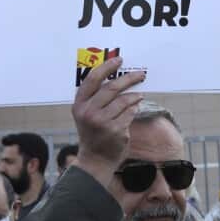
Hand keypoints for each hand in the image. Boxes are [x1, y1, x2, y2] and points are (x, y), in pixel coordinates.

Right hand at [71, 56, 145, 186]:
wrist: (95, 160)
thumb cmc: (93, 133)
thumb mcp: (87, 114)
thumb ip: (97, 98)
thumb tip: (118, 78)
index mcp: (79, 105)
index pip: (92, 80)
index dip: (107, 67)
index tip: (119, 60)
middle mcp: (88, 112)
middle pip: (112, 88)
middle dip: (128, 78)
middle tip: (139, 74)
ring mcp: (102, 122)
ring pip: (124, 101)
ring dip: (134, 96)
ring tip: (139, 95)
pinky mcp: (115, 130)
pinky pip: (130, 113)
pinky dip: (134, 109)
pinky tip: (135, 108)